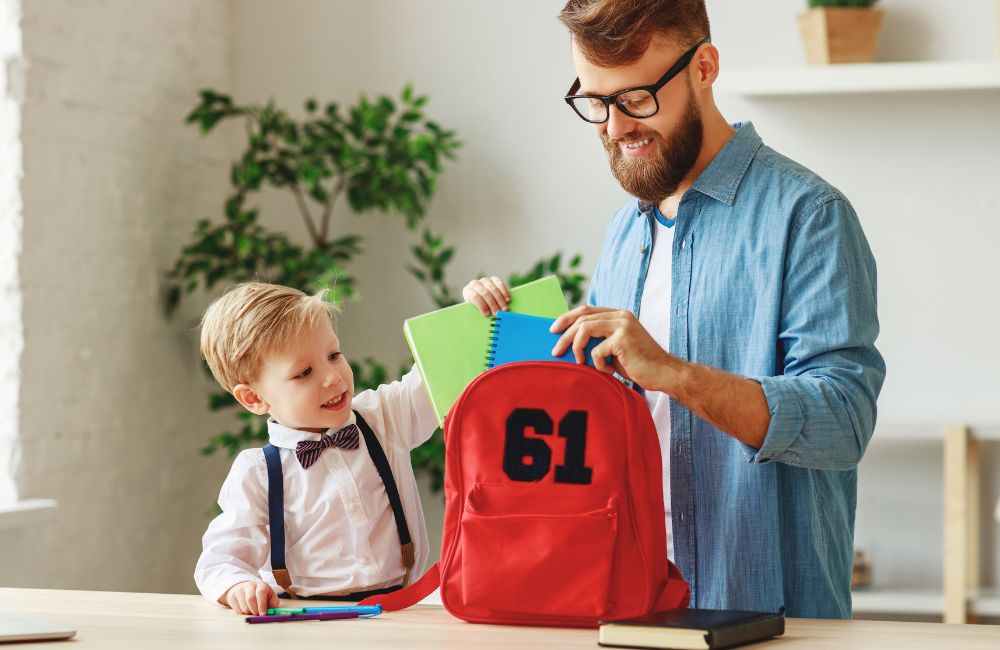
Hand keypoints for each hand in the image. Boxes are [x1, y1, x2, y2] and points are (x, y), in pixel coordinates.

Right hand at [221, 580, 278, 615]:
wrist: (245, 588)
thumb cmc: (261, 596)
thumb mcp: (270, 597)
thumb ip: (273, 604)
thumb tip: (273, 612)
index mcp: (261, 585)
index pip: (261, 593)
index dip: (262, 605)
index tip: (263, 614)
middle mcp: (250, 586)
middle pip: (251, 599)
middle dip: (255, 610)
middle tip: (258, 616)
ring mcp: (240, 591)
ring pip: (244, 607)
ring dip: (249, 613)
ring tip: (253, 612)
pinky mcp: (232, 597)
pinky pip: (237, 611)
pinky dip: (243, 614)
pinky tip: (246, 610)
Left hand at [462, 276, 510, 315]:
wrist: (481, 300)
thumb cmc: (476, 308)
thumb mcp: (474, 311)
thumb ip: (477, 313)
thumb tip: (485, 320)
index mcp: (468, 291)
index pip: (474, 296)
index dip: (481, 305)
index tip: (487, 314)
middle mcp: (475, 284)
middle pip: (484, 292)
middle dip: (492, 304)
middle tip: (497, 313)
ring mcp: (485, 280)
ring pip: (493, 288)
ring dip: (499, 300)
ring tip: (504, 309)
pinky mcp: (494, 279)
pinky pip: (499, 283)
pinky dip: (504, 291)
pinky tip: (507, 299)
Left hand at [550, 305, 685, 392]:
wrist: (664, 374)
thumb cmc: (638, 365)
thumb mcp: (615, 349)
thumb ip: (598, 340)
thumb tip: (569, 342)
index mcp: (618, 315)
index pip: (586, 310)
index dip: (567, 318)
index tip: (553, 330)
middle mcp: (620, 315)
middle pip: (582, 318)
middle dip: (564, 336)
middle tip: (555, 351)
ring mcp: (623, 324)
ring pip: (585, 329)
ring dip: (576, 348)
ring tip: (580, 363)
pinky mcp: (623, 338)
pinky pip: (597, 351)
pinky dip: (598, 365)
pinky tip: (609, 372)